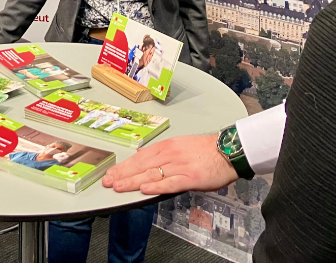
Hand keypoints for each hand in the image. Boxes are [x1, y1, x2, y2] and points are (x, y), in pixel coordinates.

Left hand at [101, 135, 238, 194]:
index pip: (140, 157)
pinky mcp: (190, 178)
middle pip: (141, 165)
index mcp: (167, 146)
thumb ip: (163, 154)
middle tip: (108, 181)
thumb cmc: (205, 150)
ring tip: (119, 187)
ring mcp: (179, 166)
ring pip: (151, 174)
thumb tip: (145, 160)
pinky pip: (170, 183)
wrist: (228, 150)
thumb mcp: (180, 146)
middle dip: (122, 174)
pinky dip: (156, 186)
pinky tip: (144, 189)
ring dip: (133, 181)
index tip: (111, 173)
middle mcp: (170, 155)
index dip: (124, 166)